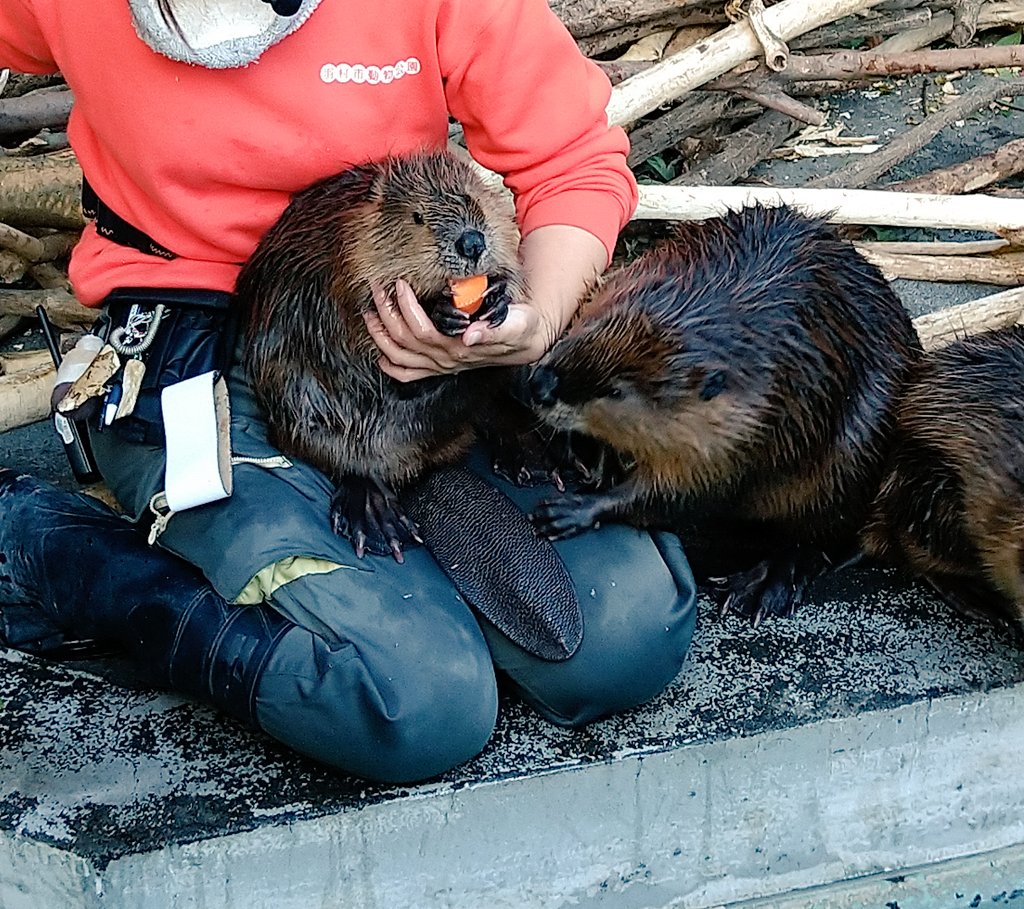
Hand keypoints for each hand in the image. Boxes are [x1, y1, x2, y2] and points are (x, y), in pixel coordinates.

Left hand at [363, 280, 556, 381]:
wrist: (524, 340)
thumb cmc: (519, 326)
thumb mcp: (516, 323)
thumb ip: (494, 329)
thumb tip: (471, 333)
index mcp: (460, 347)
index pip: (422, 330)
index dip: (406, 308)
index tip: (400, 284)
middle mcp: (446, 359)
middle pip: (404, 341)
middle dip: (386, 313)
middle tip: (378, 289)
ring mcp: (440, 365)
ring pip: (399, 357)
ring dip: (379, 336)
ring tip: (369, 312)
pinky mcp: (438, 367)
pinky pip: (407, 373)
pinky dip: (390, 364)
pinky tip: (380, 352)